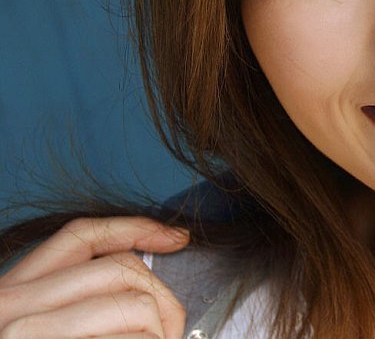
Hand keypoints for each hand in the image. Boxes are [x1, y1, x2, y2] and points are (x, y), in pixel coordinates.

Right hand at [0, 217, 187, 338]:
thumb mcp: (48, 327)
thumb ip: (82, 300)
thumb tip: (148, 280)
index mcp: (11, 293)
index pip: (80, 235)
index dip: (135, 228)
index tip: (177, 237)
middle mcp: (10, 306)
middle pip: (121, 269)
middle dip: (162, 300)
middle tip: (170, 333)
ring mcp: (26, 331)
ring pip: (137, 305)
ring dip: (158, 335)